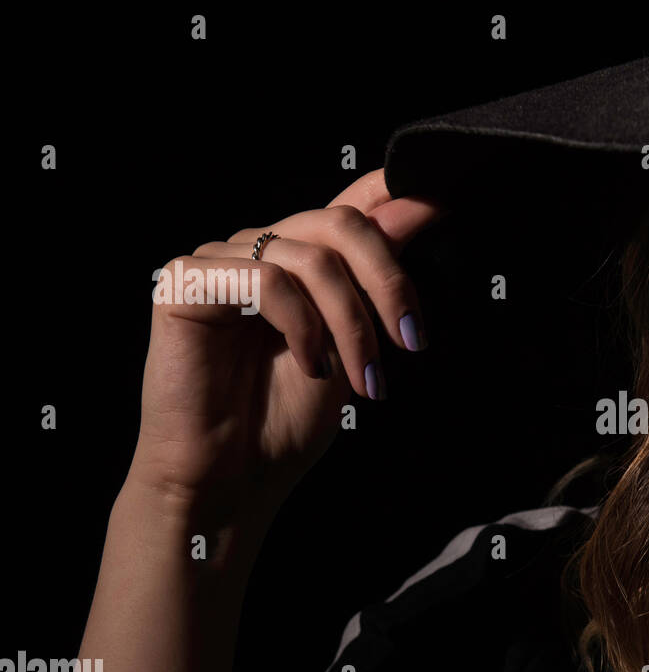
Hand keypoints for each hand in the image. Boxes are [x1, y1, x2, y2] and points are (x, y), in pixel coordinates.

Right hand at [130, 168, 437, 518]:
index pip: (349, 202)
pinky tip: (310, 366)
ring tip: (364, 380)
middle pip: (341, 224)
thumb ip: (378, 275)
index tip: (442, 201)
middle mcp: (257, 249)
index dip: (394, 192)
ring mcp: (218, 262)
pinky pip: (265, 279)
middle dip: (390, 283)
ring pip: (311, 258)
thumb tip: (423, 203)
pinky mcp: (184, 282)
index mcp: (298, 260)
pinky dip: (302, 326)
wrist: (233, 479)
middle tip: (412, 341)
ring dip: (353, 324)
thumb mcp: (353, 344)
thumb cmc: (286, 420)